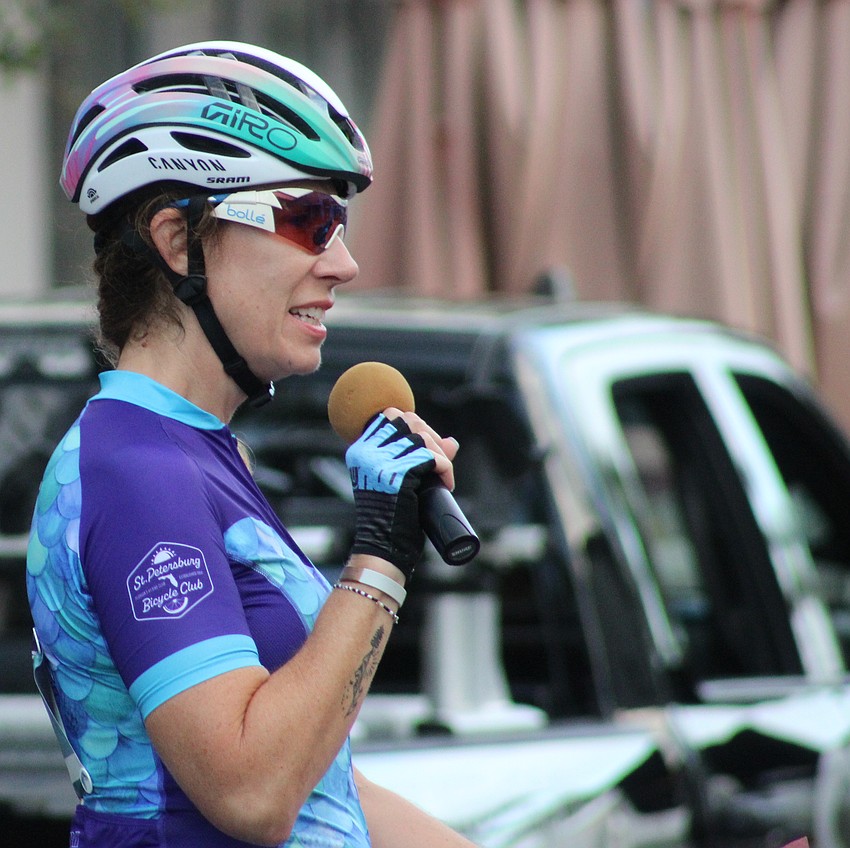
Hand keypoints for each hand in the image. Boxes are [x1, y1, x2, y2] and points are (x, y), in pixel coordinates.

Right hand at [345, 412, 442, 577]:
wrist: (383, 548)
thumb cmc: (392, 518)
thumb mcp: (401, 481)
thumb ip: (420, 458)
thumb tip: (452, 442)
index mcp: (360, 450)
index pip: (390, 416)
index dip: (415, 426)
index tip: (427, 448)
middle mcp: (366, 451)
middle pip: (407, 419)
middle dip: (430, 435)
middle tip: (439, 461)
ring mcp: (381, 461)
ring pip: (422, 437)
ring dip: (440, 454)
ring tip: (443, 475)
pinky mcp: (399, 474)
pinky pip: (433, 458)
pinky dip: (445, 468)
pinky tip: (446, 483)